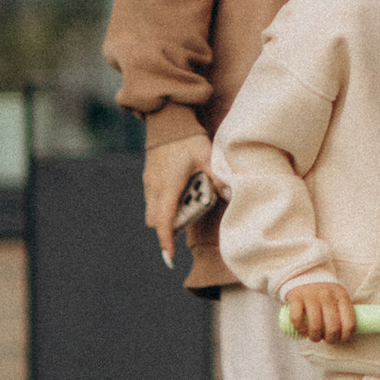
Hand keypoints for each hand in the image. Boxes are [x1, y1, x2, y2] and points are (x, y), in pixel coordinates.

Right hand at [141, 130, 212, 265]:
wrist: (167, 120)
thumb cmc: (188, 138)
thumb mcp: (206, 155)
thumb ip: (218, 176)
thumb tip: (231, 195)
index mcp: (168, 187)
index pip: (163, 222)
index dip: (166, 242)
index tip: (169, 258)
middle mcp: (154, 188)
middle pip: (155, 221)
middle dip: (168, 228)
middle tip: (187, 222)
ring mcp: (149, 183)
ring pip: (151, 211)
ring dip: (165, 216)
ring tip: (186, 204)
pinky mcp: (148, 177)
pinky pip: (152, 200)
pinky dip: (163, 204)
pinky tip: (180, 191)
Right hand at [283, 277, 357, 344]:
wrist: (305, 272)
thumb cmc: (325, 292)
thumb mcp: (338, 296)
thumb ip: (343, 311)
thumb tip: (348, 334)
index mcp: (341, 296)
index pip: (349, 322)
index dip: (346, 336)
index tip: (340, 339)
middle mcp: (327, 295)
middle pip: (333, 327)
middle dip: (330, 339)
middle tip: (326, 339)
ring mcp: (311, 296)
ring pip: (315, 326)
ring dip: (315, 337)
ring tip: (315, 338)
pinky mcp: (296, 297)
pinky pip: (297, 319)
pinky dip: (300, 329)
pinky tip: (303, 332)